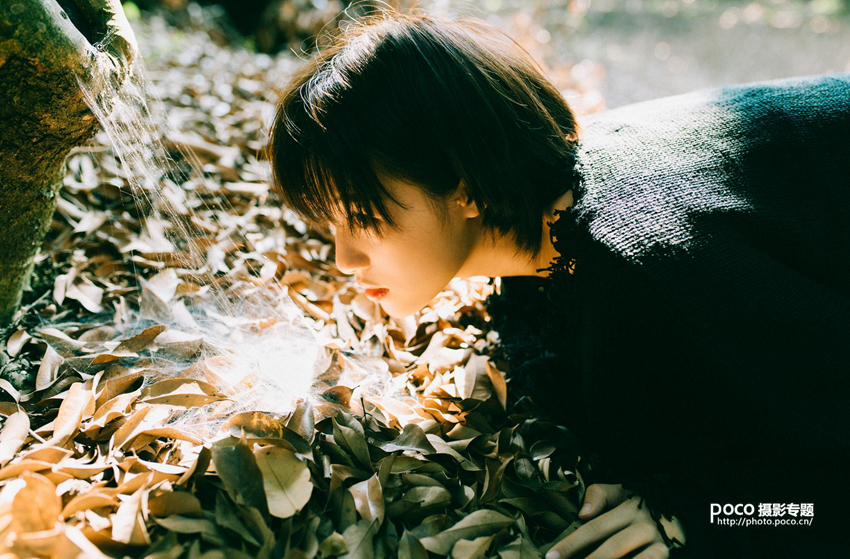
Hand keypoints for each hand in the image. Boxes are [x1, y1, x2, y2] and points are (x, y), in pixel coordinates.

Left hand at [546, 483, 686, 558]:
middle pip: (610, 550)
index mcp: (628, 507)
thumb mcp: (620, 491)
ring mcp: (657, 544)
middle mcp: (644, 526)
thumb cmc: (639, 503)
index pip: (594, 528)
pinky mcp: (665, 556)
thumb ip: (598, 494)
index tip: (551, 556)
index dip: (571, 544)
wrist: (678, 512)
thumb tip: (583, 513)